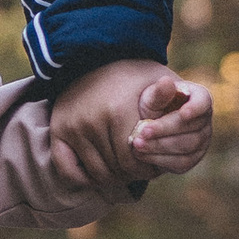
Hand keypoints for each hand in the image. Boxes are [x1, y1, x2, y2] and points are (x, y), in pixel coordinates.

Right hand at [49, 57, 214, 197]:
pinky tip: (98, 175)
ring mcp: (73, 128)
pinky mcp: (58, 132)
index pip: (135, 162)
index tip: (153, 169)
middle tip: (140, 174)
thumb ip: (167, 95)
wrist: (91, 58)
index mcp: (118, 112)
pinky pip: (69, 170)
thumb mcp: (153, 80)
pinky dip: (84, 178)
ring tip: (124, 175)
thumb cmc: (131, 74)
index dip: (146, 170)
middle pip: (116, 170)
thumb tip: (181, 96)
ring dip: (111, 180)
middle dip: (131, 176)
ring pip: (96, 173)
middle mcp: (92, 122)